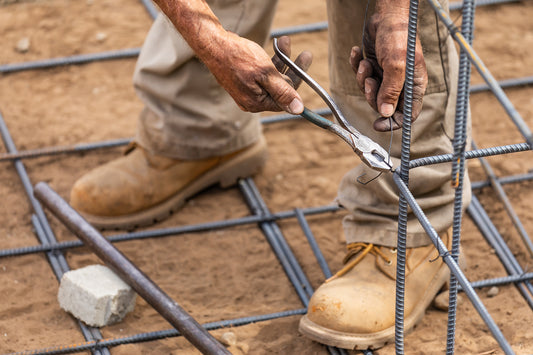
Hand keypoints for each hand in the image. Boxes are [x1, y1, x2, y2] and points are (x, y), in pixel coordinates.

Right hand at [202, 34, 311, 114]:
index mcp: (257, 103)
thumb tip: (298, 110)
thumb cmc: (238, 57)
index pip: (285, 98)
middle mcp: (252, 101)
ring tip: (286, 41)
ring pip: (271, 78)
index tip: (306, 62)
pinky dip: (269, 61)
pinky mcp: (243, 81)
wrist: (213, 44)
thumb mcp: (265, 74)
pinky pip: (262, 74)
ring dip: (282, 60)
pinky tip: (275, 47)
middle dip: (292, 68)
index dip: (297, 80)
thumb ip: (283, 92)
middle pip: (280, 88)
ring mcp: (247, 91)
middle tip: (305, 53)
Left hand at [350, 12, 427, 130]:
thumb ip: (391, 91)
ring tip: (365, 63)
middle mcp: (401, 83)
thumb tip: (386, 114)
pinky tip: (357, 53)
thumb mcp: (396, 65)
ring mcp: (387, 75)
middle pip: (384, 105)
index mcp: (414, 86)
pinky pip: (361, 76)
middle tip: (369, 81)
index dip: (393, 123)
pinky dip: (356, 66)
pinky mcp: (374, 66)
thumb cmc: (397, 36)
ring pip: (370, 92)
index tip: (377, 124)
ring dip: (363, 79)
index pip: (406, 115)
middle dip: (372, 96)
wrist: (386, 13)